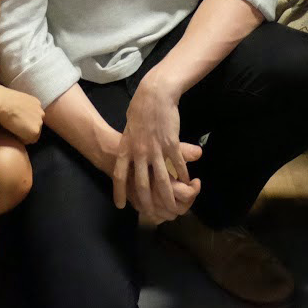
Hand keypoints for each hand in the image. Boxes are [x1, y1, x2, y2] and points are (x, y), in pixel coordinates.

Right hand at [0, 87, 43, 142]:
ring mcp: (39, 122)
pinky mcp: (35, 131)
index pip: (34, 119)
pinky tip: (14, 133)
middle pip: (35, 127)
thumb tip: (19, 113)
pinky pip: (29, 140)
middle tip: (14, 128)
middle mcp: (41, 113)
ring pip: (33, 134)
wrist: (2, 103)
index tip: (17, 123)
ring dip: (25, 134)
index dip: (25, 123)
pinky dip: (22, 139)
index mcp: (37, 104)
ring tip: (13, 130)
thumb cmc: (4, 101)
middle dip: (26, 129)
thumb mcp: (18, 100)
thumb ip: (23, 107)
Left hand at [114, 82, 200, 219]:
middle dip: (146, 201)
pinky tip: (188, 183)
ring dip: (167, 196)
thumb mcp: (128, 127)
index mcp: (126, 148)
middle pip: (142, 183)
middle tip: (150, 214)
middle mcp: (139, 152)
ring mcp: (156, 149)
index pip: (120, 175)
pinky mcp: (171, 144)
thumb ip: (128, 143)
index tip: (121, 205)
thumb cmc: (140, 107)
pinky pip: (177, 165)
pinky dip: (183, 176)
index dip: (120, 191)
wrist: (155, 94)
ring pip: (161, 180)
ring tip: (172, 207)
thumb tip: (127, 152)